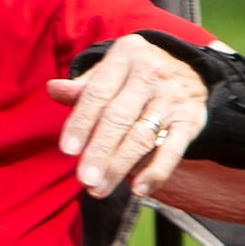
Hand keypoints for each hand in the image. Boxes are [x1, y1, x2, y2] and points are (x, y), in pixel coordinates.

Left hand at [48, 39, 210, 200]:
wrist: (189, 70)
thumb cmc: (133, 76)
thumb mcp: (110, 71)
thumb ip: (83, 87)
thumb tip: (53, 89)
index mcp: (126, 56)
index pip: (98, 93)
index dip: (81, 122)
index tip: (67, 150)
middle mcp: (152, 74)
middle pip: (120, 118)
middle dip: (100, 151)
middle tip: (84, 180)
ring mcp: (173, 98)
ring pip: (143, 136)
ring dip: (120, 166)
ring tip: (99, 189)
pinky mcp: (191, 120)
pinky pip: (174, 150)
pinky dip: (157, 172)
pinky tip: (139, 189)